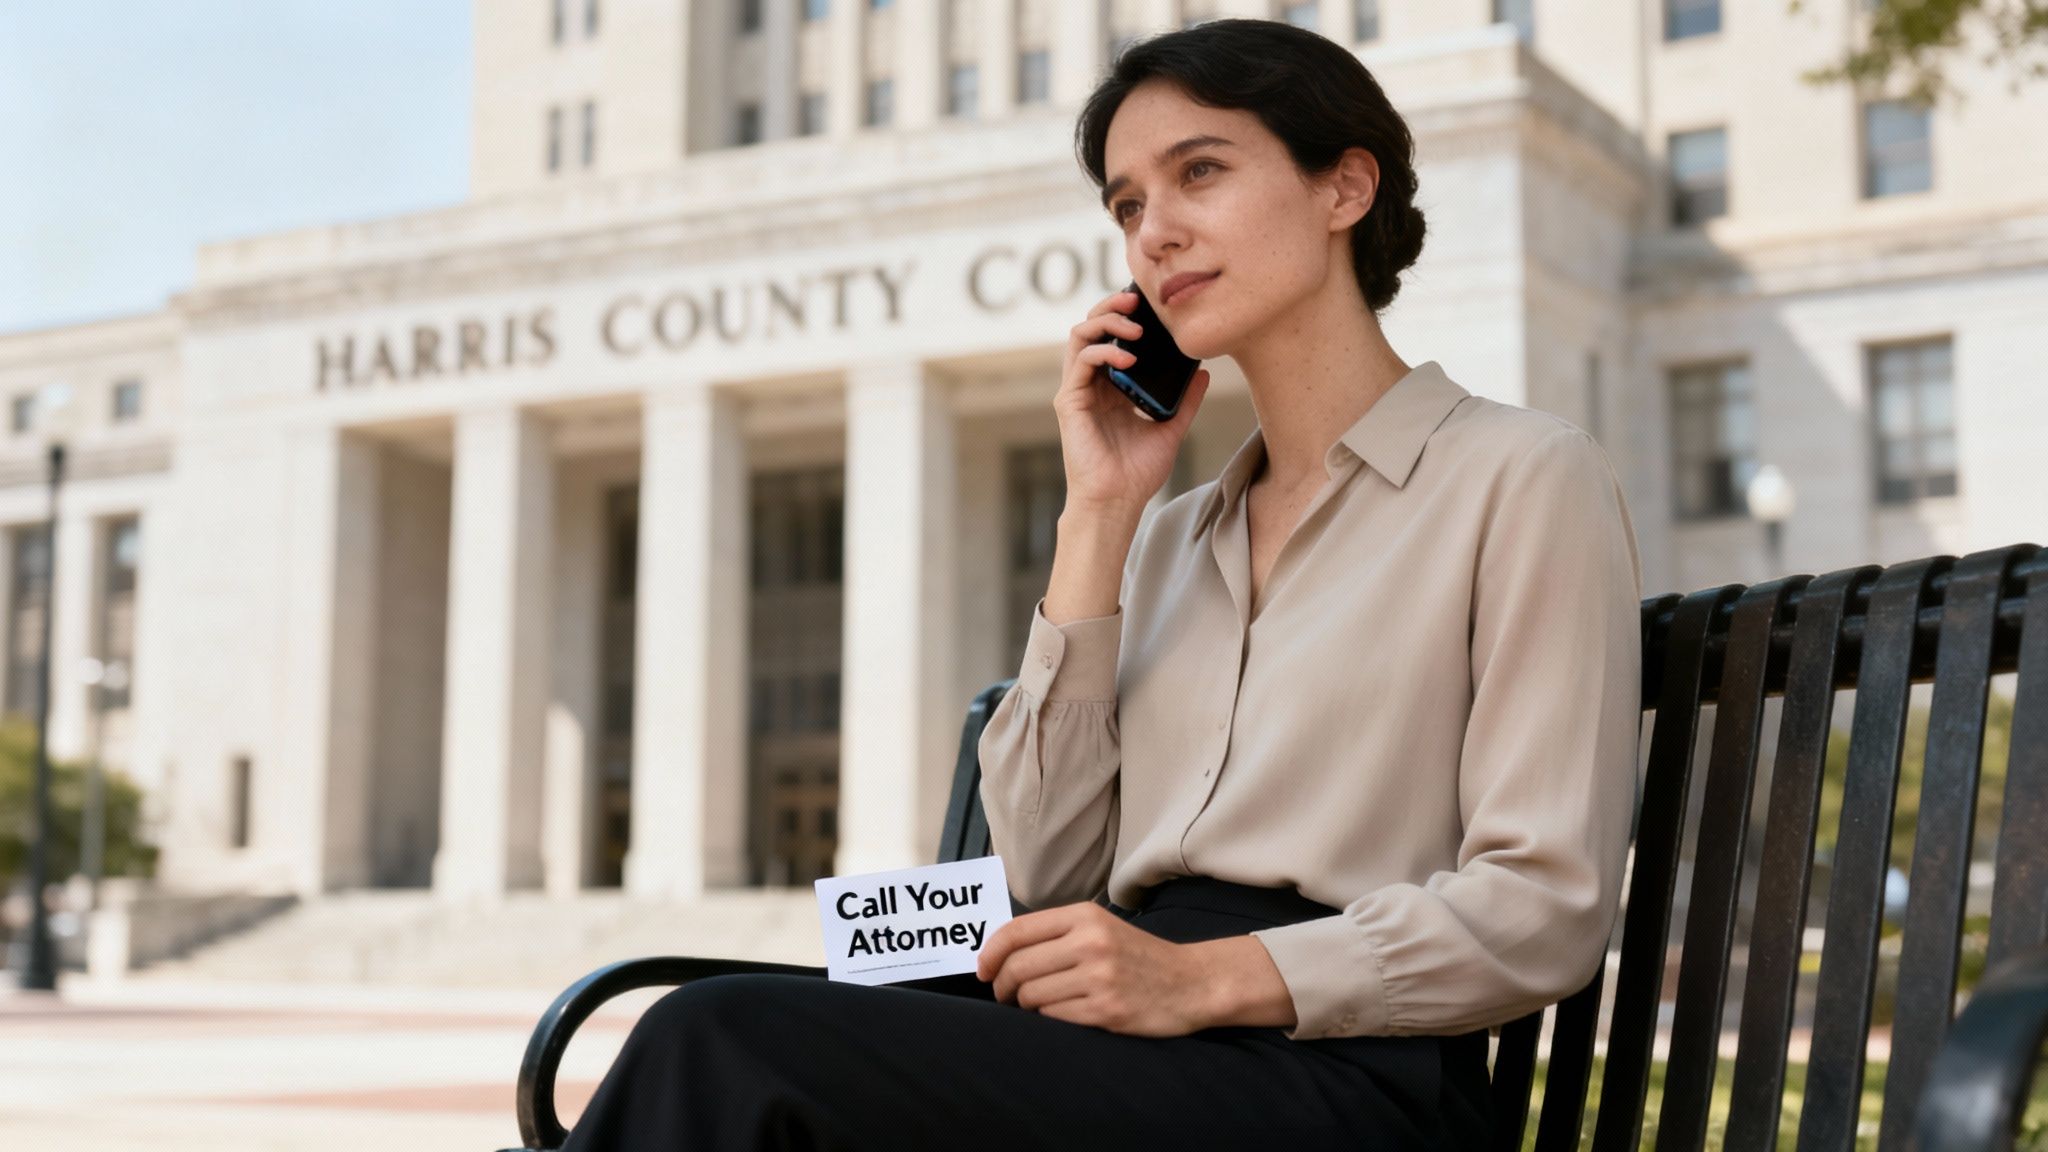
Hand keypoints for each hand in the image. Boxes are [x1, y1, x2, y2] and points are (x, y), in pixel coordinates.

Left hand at [973, 901, 1213, 1036]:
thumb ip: (1057, 934)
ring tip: (1034, 1005)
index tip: (983, 969)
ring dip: (1025, 1005)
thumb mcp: (1100, 928)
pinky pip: (1054, 1017)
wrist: (1190, 983)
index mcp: (1084, 916)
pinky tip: (1059, 1014)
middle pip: (1018, 967)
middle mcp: (1090, 942)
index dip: (990, 953)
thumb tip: (999, 952)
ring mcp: (1099, 977)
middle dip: (1002, 986)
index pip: (1016, 932)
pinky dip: (1048, 1018)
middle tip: (1004, 995)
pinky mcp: (1106, 1009)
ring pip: (1032, 995)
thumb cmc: (1137, 957)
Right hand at [1056, 288, 1211, 521]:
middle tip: (1138, 300)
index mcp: (1112, 387)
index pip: (1113, 337)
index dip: (1127, 316)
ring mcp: (1078, 390)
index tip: (1151, 306)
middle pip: (1092, 327)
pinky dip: (1103, 351)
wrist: (1118, 501)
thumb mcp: (1171, 428)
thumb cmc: (1138, 472)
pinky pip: (1081, 361)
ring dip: (1105, 322)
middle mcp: (1092, 384)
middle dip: (1112, 307)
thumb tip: (1203, 372)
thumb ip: (1185, 400)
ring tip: (1134, 327)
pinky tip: (1127, 357)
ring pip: (1079, 336)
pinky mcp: (1069, 401)